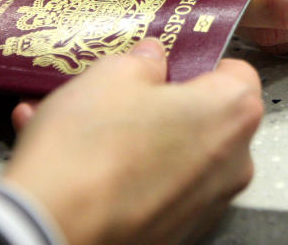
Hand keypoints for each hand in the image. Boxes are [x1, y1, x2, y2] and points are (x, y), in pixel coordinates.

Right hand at [2, 38, 262, 244]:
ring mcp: (206, 203)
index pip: (236, 72)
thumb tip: (151, 60)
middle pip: (205, 116)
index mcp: (231, 112)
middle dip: (161, 102)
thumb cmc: (90, 152)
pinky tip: (78, 158)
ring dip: (134, 135)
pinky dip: (125, 171)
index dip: (196, 63)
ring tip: (80, 122)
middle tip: (120, 92)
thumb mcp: (112, 74)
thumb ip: (143, 60)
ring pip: (173, 152)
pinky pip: (155, 186)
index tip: (164, 63)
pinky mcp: (176, 231)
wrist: (51, 230)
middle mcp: (233, 162)